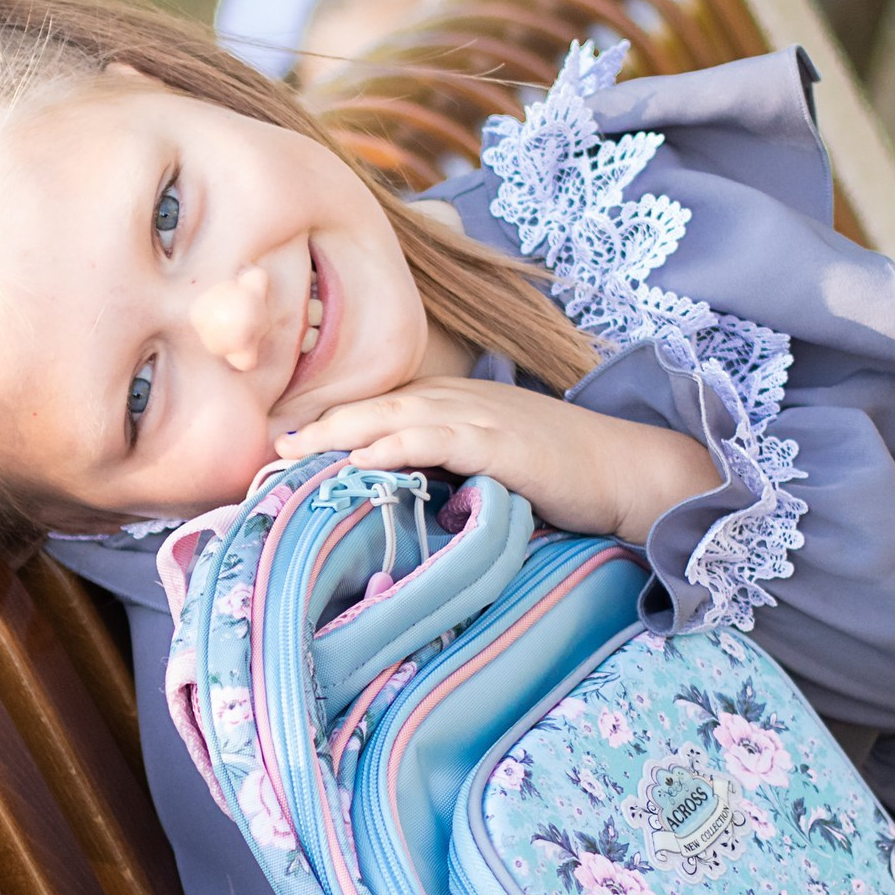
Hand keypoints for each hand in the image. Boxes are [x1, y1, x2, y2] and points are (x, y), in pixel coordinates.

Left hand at [278, 377, 716, 541]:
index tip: (284, 446)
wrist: (625, 469)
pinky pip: (436, 438)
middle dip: (319, 425)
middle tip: (269, 449)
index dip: (331, 422)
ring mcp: (480, 417)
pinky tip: (363, 457)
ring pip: (395, 414)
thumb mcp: (492, 463)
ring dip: (340, 432)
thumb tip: (400, 495)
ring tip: (295, 453)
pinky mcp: (500, 443)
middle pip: (374, 403)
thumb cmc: (561, 473)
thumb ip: (446, 468)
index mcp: (456, 401)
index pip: (381, 406)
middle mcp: (461, 399)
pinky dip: (395, 444)